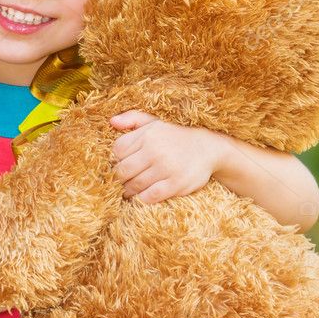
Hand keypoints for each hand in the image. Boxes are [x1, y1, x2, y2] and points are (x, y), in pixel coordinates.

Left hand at [110, 111, 224, 203]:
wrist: (207, 148)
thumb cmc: (174, 136)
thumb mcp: (154, 122)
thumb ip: (132, 119)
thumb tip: (112, 121)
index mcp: (147, 134)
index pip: (117, 150)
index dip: (115, 160)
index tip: (119, 165)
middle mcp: (154, 149)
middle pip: (123, 170)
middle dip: (119, 179)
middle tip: (121, 182)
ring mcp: (165, 167)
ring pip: (135, 184)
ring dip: (128, 191)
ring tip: (129, 191)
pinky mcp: (176, 184)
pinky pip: (150, 196)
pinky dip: (142, 199)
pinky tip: (142, 197)